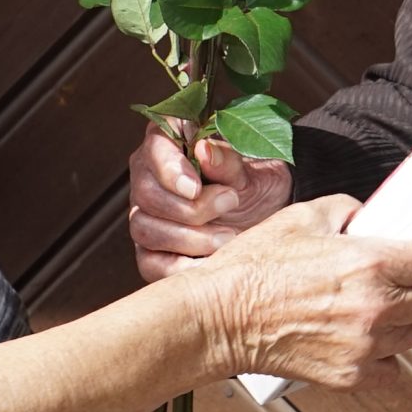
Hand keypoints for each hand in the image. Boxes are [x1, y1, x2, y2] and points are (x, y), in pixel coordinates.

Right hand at [129, 132, 293, 280]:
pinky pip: (150, 264)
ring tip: (228, 236)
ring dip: (189, 238)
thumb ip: (227, 161)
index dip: (171, 170)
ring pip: (145, 228)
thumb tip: (204, 150)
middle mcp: (149, 178)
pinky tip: (211, 262)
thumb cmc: (255, 186)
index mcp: (170, 144)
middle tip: (230, 203)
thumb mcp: (252, 171)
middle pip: (147, 193)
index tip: (195, 188)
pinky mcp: (150, 252)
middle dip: (190, 208)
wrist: (267, 220)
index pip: (154, 148)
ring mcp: (145, 215)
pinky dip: (181, 267)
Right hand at [174, 195, 411, 389]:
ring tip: (372, 309)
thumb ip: (349, 211)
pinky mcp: (350, 375)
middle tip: (397, 282)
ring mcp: (364, 345)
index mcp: (370, 262)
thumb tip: (371, 219)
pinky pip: (391, 368)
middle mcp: (375, 306)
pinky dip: (381, 355)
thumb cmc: (254, 267)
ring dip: (402, 322)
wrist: (219, 317)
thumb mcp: (303, 216)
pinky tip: (359, 338)